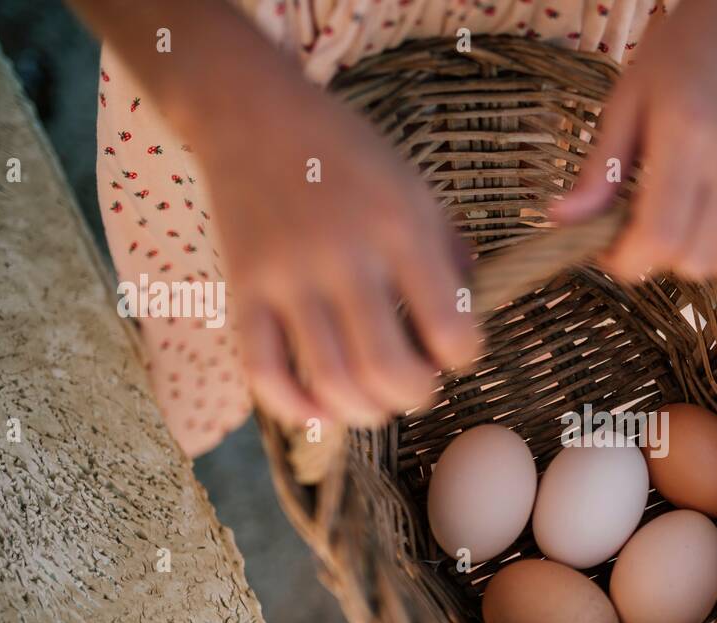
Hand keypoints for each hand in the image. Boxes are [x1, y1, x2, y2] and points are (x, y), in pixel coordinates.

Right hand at [197, 67, 478, 428]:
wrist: (253, 113)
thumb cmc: (346, 153)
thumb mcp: (415, 188)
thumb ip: (448, 252)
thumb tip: (472, 313)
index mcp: (400, 230)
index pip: (450, 329)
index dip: (464, 358)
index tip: (456, 352)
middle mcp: (345, 257)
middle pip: (388, 370)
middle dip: (415, 396)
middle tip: (419, 387)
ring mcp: (289, 277)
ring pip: (330, 380)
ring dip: (364, 412)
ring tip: (377, 402)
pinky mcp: (244, 290)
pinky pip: (263, 370)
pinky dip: (293, 407)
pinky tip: (319, 414)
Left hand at [551, 0, 716, 281]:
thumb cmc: (680, 55)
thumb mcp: (627, 101)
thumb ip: (600, 169)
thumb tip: (561, 220)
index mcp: (688, 135)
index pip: (659, 236)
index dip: (627, 261)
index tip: (609, 252)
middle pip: (693, 259)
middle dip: (657, 260)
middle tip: (640, 229)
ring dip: (695, 259)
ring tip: (679, 223)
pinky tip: (715, 224)